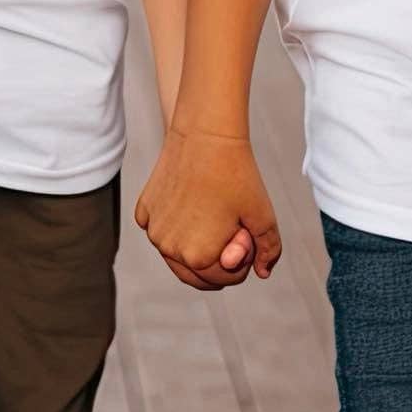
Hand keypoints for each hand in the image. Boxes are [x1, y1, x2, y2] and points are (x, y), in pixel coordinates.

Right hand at [135, 127, 281, 290]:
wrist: (206, 133)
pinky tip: (189, 200)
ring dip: (196, 242)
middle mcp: (169, 249)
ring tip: (211, 208)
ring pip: (179, 254)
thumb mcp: (263, 214)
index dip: (241, 253)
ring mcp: (153, 230)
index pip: (225, 278)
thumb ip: (268, 250)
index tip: (243, 226)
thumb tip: (262, 273)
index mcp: (198, 258)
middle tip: (230, 222)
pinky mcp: (143, 211)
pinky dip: (175, 225)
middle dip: (218, 256)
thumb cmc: (237, 173)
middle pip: (199, 273)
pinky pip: (161, 231)